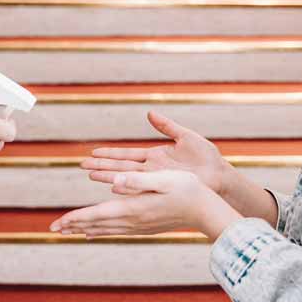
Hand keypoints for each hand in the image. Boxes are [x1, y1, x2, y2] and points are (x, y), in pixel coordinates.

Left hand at [49, 170, 241, 240]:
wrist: (207, 210)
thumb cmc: (187, 189)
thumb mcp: (163, 178)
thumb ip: (138, 180)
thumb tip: (115, 181)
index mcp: (133, 207)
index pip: (97, 214)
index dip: (75, 218)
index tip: (56, 223)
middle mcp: (133, 220)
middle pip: (96, 224)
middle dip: (74, 225)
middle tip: (52, 230)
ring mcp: (140, 225)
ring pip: (105, 229)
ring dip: (85, 228)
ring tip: (68, 231)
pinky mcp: (146, 226)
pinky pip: (116, 230)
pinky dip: (101, 230)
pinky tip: (96, 231)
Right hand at [81, 111, 231, 196]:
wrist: (220, 176)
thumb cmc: (206, 157)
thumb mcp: (185, 136)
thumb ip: (166, 126)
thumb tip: (149, 113)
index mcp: (155, 157)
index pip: (126, 155)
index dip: (109, 154)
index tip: (93, 153)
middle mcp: (151, 170)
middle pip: (121, 167)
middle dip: (101, 166)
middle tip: (82, 166)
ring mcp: (156, 180)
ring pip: (127, 178)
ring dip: (108, 177)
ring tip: (90, 175)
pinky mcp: (164, 188)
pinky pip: (141, 188)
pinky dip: (127, 188)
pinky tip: (113, 188)